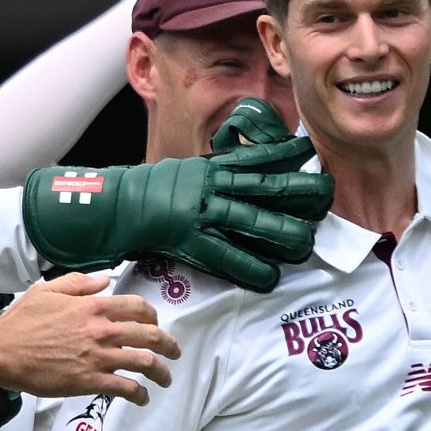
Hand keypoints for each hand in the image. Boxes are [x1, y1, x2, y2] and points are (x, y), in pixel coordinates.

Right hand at [0, 275, 179, 405]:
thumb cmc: (22, 321)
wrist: (3, 351)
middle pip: (150, 335)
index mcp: (94, 306)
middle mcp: (102, 330)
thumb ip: (79, 283)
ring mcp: (98, 357)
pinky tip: (142, 398)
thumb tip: (105, 280)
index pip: (137, 307)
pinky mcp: (90, 381)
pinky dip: (139, 394)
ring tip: (165, 379)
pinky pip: (126, 388)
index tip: (155, 324)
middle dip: (168, 345)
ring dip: (161, 372)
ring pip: (145, 363)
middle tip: (174, 353)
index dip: (152, 316)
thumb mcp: (48, 290)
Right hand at [20, 103, 332, 293]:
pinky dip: (248, 268)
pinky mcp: (183, 240)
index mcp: (207, 167)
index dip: (284, 155)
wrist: (103, 207)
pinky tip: (269, 278)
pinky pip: (222, 256)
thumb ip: (214, 175)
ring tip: (306, 242)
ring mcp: (196, 212)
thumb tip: (243, 174)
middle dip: (296, 190)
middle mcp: (206, 185)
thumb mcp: (183, 175)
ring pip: (247, 220)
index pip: (253, 156)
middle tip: (326, 194)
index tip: (311, 152)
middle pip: (261, 185)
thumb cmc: (144, 195)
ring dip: (280, 232)